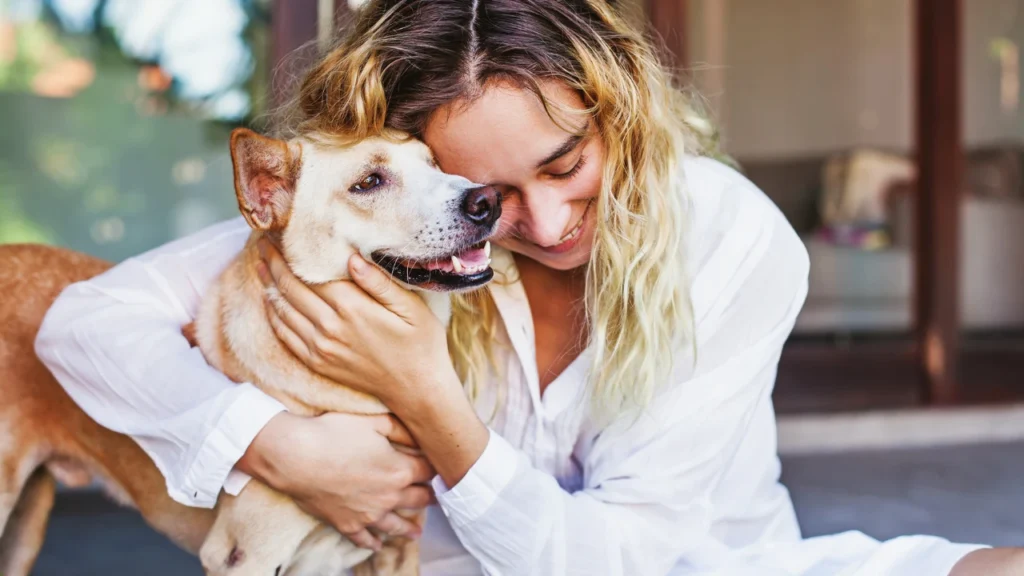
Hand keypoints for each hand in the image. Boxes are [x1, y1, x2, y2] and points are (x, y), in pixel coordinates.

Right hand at [238, 412, 435, 550]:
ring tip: (417, 532)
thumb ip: (400, 428)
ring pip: (396, 525)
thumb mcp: (372, 422)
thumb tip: (419, 433)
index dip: (435, 468)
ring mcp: (369, 514)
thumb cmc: (334, 434)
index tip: (439, 467)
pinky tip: (378, 545)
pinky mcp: (347, 524)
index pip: (428, 471)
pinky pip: (364, 539)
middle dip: (429, 497)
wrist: (297, 457)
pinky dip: (373, 543)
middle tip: (436, 498)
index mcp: (400, 470)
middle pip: (418, 499)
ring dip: (409, 528)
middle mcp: (390, 496)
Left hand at [256, 238, 458, 412]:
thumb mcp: (411, 308)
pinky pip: (285, 336)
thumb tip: (351, 257)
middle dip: (274, 263)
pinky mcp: (318, 363)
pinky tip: (271, 301)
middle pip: (291, 288)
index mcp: (353, 308)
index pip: (310, 273)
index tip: (280, 234)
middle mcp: (330, 327)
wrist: (417, 390)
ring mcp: (320, 348)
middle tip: (263, 243)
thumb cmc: (421, 344)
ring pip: (283, 310)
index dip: (291, 253)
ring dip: (268, 286)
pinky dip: (274, 315)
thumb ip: (379, 282)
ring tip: (260, 265)